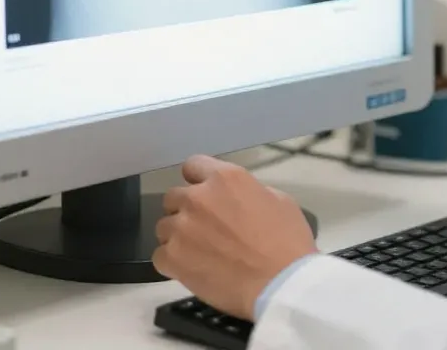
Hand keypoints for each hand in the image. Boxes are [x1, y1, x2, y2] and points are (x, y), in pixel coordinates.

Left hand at [152, 156, 316, 320]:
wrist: (279, 282)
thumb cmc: (286, 240)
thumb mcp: (277, 199)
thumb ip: (248, 191)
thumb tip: (236, 199)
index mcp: (225, 178)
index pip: (193, 165)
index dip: (197, 179)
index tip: (204, 193)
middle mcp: (198, 197)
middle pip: (173, 197)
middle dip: (185, 209)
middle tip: (203, 227)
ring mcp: (182, 228)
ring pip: (164, 226)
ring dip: (177, 236)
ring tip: (198, 252)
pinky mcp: (172, 259)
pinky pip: (160, 255)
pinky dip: (172, 262)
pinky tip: (191, 268)